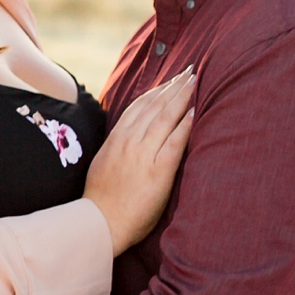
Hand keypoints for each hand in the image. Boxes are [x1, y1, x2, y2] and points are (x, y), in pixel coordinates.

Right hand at [83, 67, 195, 252]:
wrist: (100, 224)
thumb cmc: (102, 201)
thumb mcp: (103, 165)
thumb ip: (116, 148)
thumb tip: (128, 138)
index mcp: (115, 140)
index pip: (138, 107)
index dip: (157, 91)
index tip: (171, 80)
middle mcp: (128, 142)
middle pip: (154, 106)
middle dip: (173, 86)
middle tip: (190, 71)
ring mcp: (142, 155)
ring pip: (164, 117)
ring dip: (181, 96)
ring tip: (195, 81)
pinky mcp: (157, 170)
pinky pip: (174, 141)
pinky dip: (185, 124)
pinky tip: (195, 110)